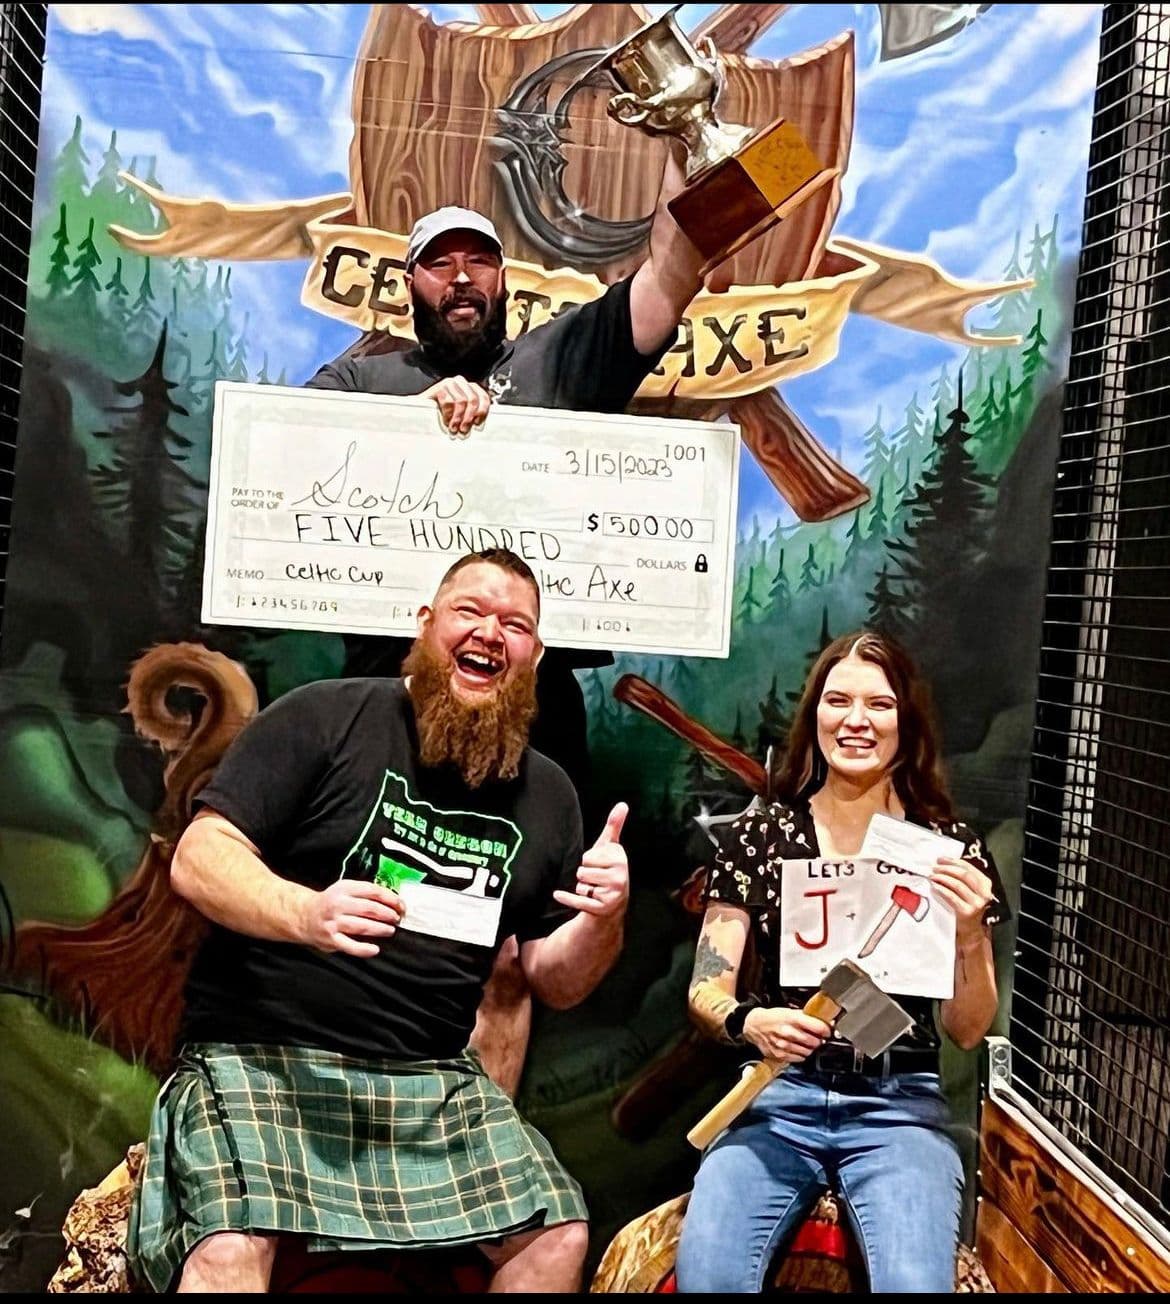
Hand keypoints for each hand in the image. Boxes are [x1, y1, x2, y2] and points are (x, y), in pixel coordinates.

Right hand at [299, 879, 404, 958]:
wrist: (305, 915)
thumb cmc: (331, 902)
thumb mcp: (345, 889)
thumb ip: (365, 892)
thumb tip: (393, 900)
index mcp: (344, 889)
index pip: (373, 891)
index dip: (391, 898)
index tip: (401, 905)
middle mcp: (338, 905)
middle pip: (370, 909)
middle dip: (388, 914)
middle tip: (397, 918)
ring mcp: (334, 923)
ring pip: (362, 926)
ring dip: (380, 929)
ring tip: (390, 930)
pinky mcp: (331, 939)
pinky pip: (350, 946)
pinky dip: (364, 949)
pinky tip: (375, 949)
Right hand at [422, 377, 490, 436]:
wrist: (420, 413)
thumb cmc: (441, 416)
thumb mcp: (461, 415)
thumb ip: (471, 415)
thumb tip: (480, 424)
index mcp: (470, 388)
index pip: (483, 397)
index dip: (482, 412)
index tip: (477, 424)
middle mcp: (461, 382)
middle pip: (473, 399)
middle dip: (469, 417)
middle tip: (463, 430)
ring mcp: (450, 383)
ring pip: (462, 401)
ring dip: (458, 418)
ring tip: (454, 428)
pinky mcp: (440, 387)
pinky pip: (449, 402)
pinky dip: (448, 415)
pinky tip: (445, 421)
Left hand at [553, 802, 629, 921]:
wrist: (614, 904)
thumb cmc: (609, 870)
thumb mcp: (610, 848)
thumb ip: (614, 826)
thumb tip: (623, 804)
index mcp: (620, 859)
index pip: (587, 856)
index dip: (589, 861)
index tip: (601, 866)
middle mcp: (621, 877)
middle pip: (582, 870)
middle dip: (585, 875)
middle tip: (597, 880)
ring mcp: (613, 894)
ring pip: (580, 884)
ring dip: (582, 888)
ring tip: (594, 889)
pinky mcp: (602, 908)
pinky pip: (577, 899)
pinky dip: (565, 898)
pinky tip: (557, 895)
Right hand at [742, 1007, 830, 1062]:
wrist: (754, 1025)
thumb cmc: (772, 1017)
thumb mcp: (789, 1011)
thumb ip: (806, 1017)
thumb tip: (823, 1021)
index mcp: (793, 1019)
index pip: (818, 1027)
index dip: (826, 1030)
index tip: (828, 1031)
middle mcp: (788, 1033)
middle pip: (815, 1042)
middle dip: (818, 1040)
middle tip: (816, 1037)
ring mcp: (784, 1045)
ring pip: (808, 1052)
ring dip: (810, 1048)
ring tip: (805, 1042)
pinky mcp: (780, 1055)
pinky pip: (799, 1059)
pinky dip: (801, 1054)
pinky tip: (797, 1048)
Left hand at [930, 856, 993, 944]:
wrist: (970, 929)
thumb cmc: (967, 906)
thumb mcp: (970, 890)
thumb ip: (962, 878)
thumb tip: (944, 862)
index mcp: (986, 884)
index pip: (969, 868)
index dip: (953, 861)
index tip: (941, 859)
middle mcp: (984, 893)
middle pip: (964, 875)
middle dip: (947, 869)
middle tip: (935, 867)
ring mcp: (976, 903)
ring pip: (957, 885)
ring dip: (942, 878)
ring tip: (932, 876)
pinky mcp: (967, 912)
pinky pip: (952, 897)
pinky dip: (942, 890)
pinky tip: (935, 887)